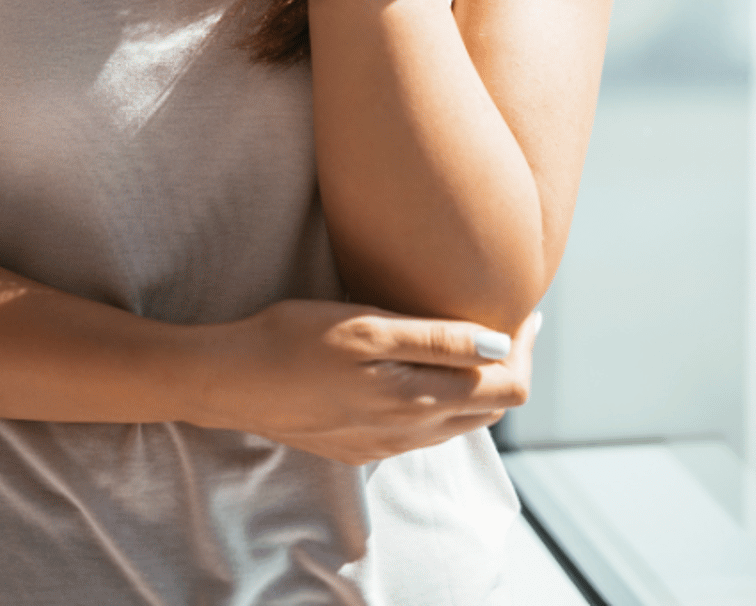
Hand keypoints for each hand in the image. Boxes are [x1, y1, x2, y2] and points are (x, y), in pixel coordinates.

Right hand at [188, 299, 538, 466]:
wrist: (231, 381)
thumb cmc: (293, 339)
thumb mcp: (366, 326)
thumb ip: (436, 339)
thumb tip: (500, 344)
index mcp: (418, 402)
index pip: (505, 388)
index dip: (524, 348)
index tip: (525, 308)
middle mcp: (410, 434)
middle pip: (489, 410)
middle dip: (507, 366)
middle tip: (505, 317)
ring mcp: (385, 445)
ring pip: (457, 422)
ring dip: (476, 383)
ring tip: (470, 337)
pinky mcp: (361, 446)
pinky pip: (423, 429)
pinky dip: (441, 398)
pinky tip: (421, 366)